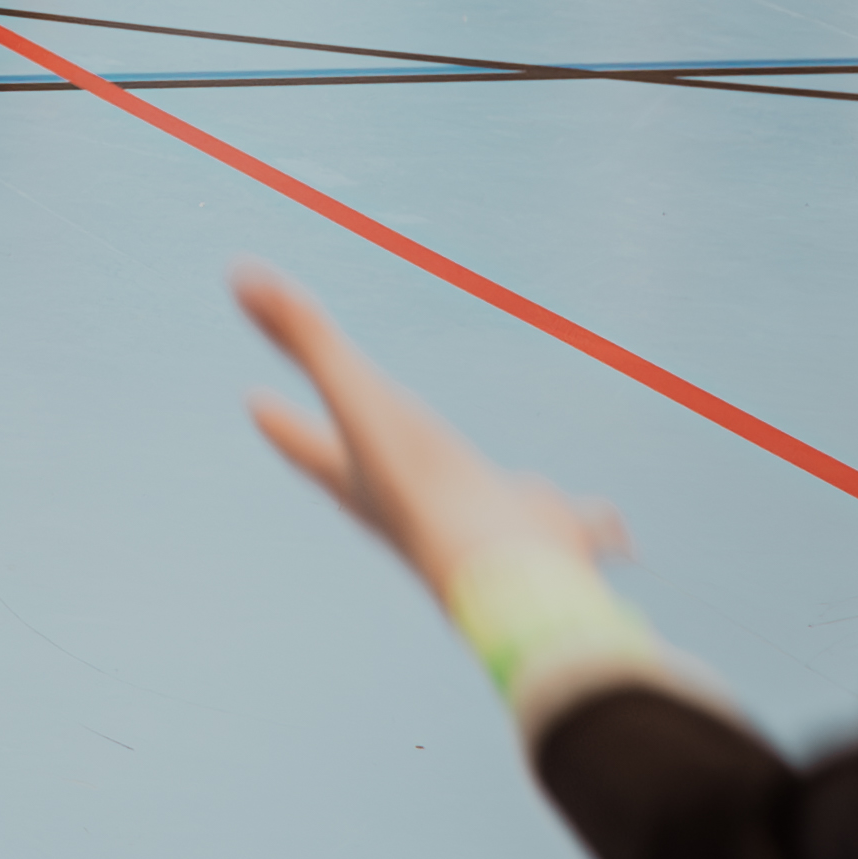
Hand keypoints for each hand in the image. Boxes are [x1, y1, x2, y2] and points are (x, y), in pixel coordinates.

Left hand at [233, 265, 627, 607]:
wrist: (512, 583)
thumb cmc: (427, 493)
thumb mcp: (356, 399)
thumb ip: (304, 336)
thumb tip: (240, 275)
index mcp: (369, 481)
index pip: (308, 445)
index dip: (282, 423)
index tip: (254, 404)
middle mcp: (423, 510)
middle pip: (393, 478)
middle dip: (373, 462)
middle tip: (363, 444)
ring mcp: (489, 525)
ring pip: (495, 500)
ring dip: (498, 493)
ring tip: (525, 490)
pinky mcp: (549, 537)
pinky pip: (578, 525)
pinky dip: (594, 526)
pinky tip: (617, 537)